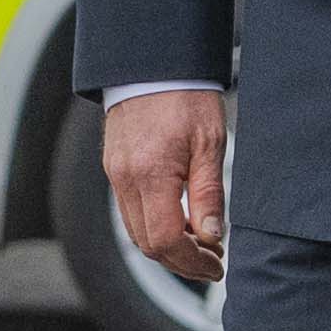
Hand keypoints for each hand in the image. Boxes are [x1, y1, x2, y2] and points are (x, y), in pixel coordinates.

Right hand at [103, 88, 228, 284]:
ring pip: (136, 231)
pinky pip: (130, 211)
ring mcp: (115, 174)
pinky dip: (155, 226)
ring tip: (202, 244)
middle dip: (182, 261)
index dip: (192, 261)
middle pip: (147, 243)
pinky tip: (181, 222)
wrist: (153, 64)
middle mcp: (125, 179)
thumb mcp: (210, 144)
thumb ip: (209, 194)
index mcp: (150, 174)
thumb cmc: (185, 96)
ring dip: (168, 247)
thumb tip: (211, 235)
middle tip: (214, 260)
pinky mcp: (114, 169)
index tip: (217, 265)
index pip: (164, 240)